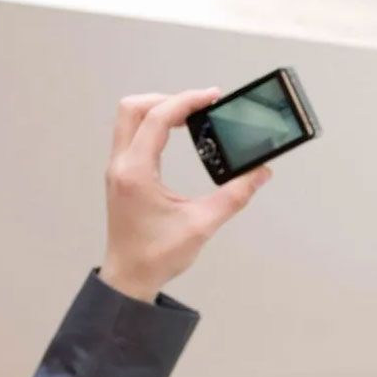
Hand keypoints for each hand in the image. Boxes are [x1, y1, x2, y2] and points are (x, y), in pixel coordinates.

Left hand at [101, 89, 272, 301]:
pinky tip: (175, 134)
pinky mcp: (121, 175)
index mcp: (136, 173)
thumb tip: (259, 173)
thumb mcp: (202, 225)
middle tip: (198, 105)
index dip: (187, 101)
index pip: (158, 118)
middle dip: (168, 99)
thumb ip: (234, 196)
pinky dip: (152, 125)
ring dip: (157, 109)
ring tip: (189, 116)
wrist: (130, 278)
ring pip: (128, 118)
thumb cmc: (156, 256)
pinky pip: (131, 135)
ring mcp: (117, 169)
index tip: (212, 98)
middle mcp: (121, 165)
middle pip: (134, 107)